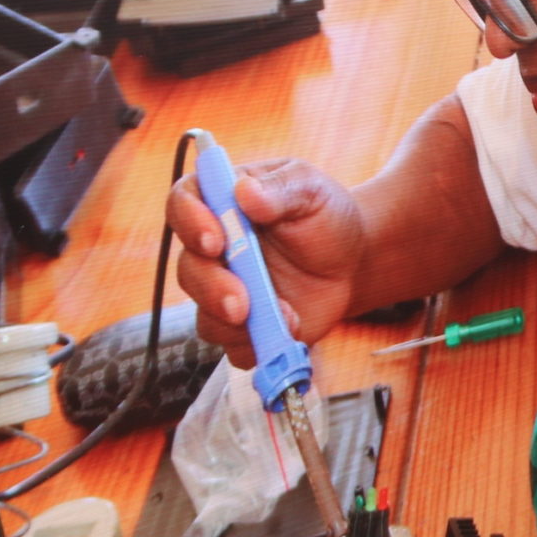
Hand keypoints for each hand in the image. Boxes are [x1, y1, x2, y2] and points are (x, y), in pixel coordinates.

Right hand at [167, 159, 366, 366]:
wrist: (353, 260)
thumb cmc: (325, 216)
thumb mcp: (310, 190)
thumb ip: (280, 189)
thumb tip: (245, 192)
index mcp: (221, 203)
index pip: (182, 203)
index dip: (189, 221)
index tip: (216, 239)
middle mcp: (212, 250)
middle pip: (189, 270)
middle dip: (212, 288)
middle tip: (241, 301)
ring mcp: (224, 291)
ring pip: (206, 317)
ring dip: (239, 324)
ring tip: (286, 314)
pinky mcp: (243, 326)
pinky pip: (234, 347)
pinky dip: (258, 345)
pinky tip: (288, 329)